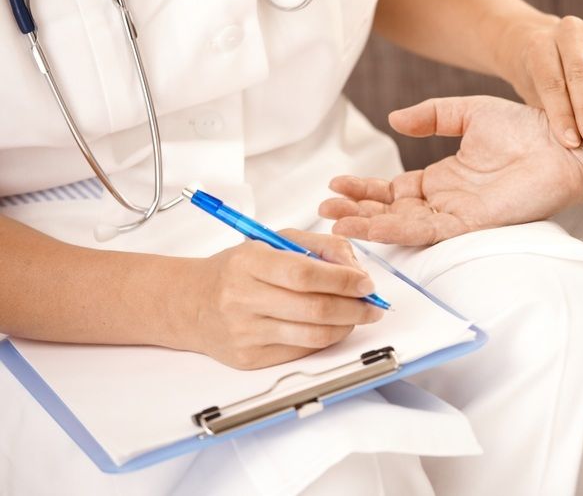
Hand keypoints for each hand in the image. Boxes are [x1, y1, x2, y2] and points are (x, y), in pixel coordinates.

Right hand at [185, 231, 383, 368]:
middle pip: (314, 308)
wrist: (191, 303)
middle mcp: (243, 299)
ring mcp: (245, 333)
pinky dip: (325, 339)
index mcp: (249, 263)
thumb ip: (319, 246)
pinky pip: (301, 352)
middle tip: (373, 304)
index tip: (365, 283)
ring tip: (359, 316)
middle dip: (354, 307)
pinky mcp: (249, 358)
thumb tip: (355, 268)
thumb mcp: (273, 241)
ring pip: (312, 335)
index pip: (305, 274)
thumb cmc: (237, 269)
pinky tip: (333, 327)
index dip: (343, 280)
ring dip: (346, 326)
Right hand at [319, 96, 582, 245]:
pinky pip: (425, 231)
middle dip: (356, 213)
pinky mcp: (471, 224)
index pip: (393, 191)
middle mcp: (446, 201)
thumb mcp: (469, 113)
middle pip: (390, 213)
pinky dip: (394, 230)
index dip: (364, 190)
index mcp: (444, 179)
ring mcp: (457, 215)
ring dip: (367, 226)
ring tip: (334, 223)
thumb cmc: (527, 128)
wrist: (563, 140)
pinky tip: (368, 227)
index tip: (337, 185)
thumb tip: (395, 118)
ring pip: (402, 226)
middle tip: (325, 210)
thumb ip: (431, 116)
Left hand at [494, 15, 582, 147]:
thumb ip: (545, 113)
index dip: (561, 114)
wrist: (548, 47)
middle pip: (578, 73)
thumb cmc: (540, 83)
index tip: (571, 142)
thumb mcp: (532, 94)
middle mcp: (567, 34)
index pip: (551, 83)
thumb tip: (560, 149)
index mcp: (539, 47)